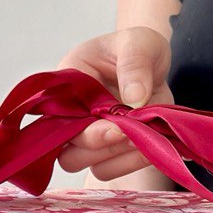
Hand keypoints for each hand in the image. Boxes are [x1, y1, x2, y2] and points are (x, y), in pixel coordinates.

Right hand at [56, 27, 173, 180]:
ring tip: (143, 138)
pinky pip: (107, 169)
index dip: (81, 128)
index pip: (57, 116)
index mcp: (68, 83)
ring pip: (83, 164)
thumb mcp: (139, 43)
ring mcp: (87, 134)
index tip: (114, 127)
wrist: (154, 65)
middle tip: (129, 133)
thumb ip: (135, 65)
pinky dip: (128, 164)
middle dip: (98, 146)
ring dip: (113, 156)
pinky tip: (149, 148)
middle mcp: (71, 114)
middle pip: (66, 149)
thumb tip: (135, 98)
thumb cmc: (138, 48)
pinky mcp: (107, 149)